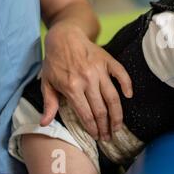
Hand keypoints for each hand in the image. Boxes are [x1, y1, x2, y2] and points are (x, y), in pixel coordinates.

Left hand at [40, 22, 132, 140]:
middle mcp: (87, 80)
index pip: (86, 114)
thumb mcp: (47, 83)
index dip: (93, 128)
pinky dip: (127, 85)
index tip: (96, 136)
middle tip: (109, 136)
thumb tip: (44, 123)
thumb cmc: (55, 61)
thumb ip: (49, 104)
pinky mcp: (108, 61)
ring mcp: (100, 70)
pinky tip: (129, 96)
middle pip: (101, 109)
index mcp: (72, 87)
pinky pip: (122, 75)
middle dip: (105, 126)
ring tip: (118, 126)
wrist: (65, 37)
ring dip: (117, 114)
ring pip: (113, 97)